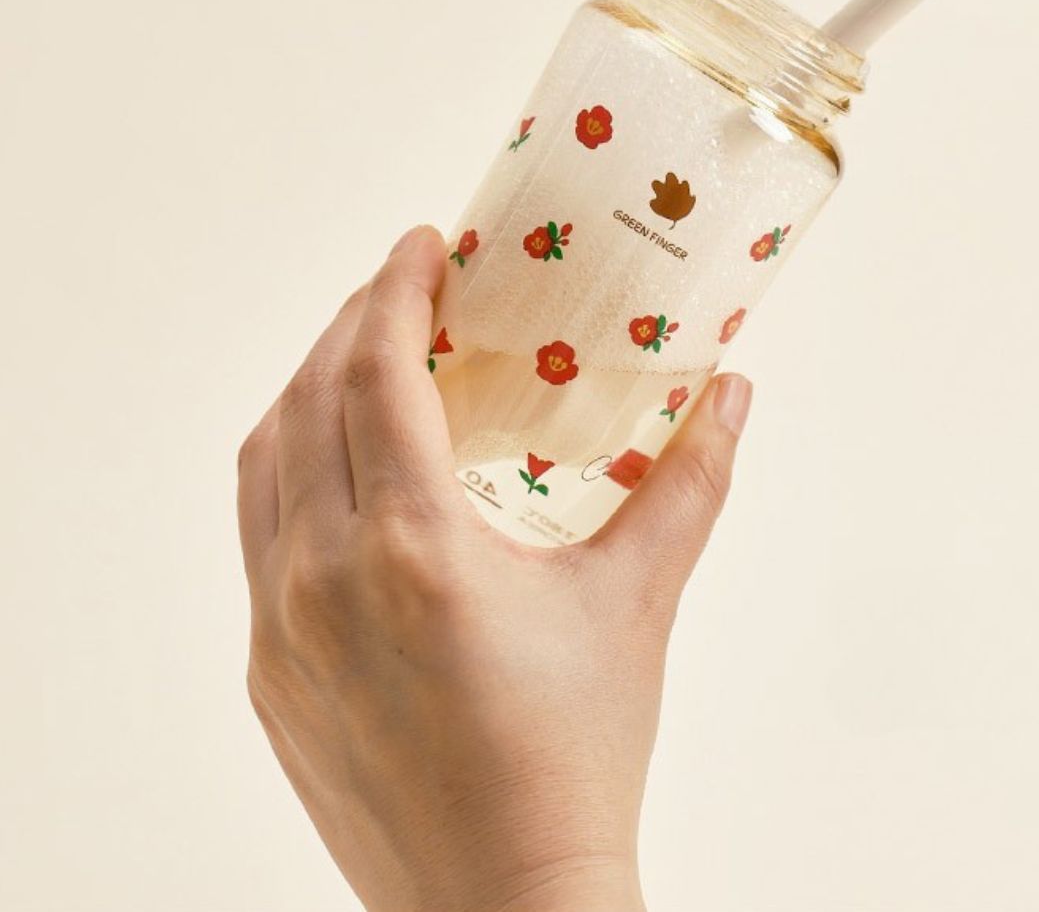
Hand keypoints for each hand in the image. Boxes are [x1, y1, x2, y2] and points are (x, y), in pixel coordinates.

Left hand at [236, 225, 752, 911]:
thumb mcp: (638, 601)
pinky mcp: (266, 674)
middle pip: (309, 399)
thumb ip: (691, 481)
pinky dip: (291, 466)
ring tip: (370, 357)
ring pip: (265, 462)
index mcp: (412, 546)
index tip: (424, 242)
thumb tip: (733, 389)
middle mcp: (321, 577)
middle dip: (355, 322)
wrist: (505, 905)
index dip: (396, 289)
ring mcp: (278, 628)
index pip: (375, 373)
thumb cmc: (577, 754)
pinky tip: (344, 465)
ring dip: (309, 389)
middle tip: (409, 285)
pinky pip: (257, 533)